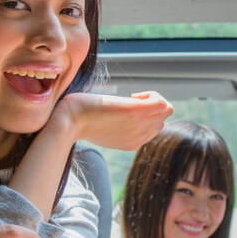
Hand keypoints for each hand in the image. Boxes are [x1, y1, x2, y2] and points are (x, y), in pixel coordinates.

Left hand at [58, 90, 172, 150]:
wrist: (69, 121)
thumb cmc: (79, 121)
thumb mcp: (101, 128)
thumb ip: (115, 126)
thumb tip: (119, 115)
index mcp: (133, 143)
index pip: (154, 128)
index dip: (144, 115)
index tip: (125, 108)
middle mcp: (140, 137)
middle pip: (163, 119)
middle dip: (150, 106)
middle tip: (129, 102)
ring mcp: (140, 125)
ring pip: (167, 110)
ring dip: (153, 98)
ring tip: (133, 98)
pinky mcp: (136, 110)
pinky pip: (162, 102)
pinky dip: (151, 94)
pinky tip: (132, 95)